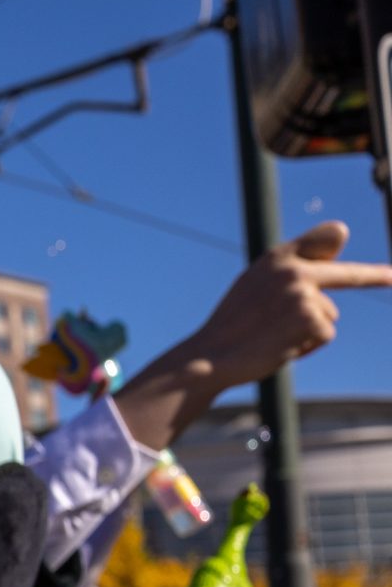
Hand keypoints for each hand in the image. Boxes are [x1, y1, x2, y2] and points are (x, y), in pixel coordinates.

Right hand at [115, 222, 389, 449]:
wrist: (210, 355)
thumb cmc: (233, 323)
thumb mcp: (257, 284)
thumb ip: (295, 263)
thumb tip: (342, 231)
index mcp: (276, 257)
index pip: (322, 239)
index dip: (339, 242)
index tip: (367, 240)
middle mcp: (292, 269)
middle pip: (348, 275)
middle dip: (376, 277)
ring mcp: (303, 293)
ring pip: (328, 314)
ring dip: (308, 330)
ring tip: (273, 337)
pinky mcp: (311, 319)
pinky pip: (324, 334)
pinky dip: (306, 346)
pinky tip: (279, 347)